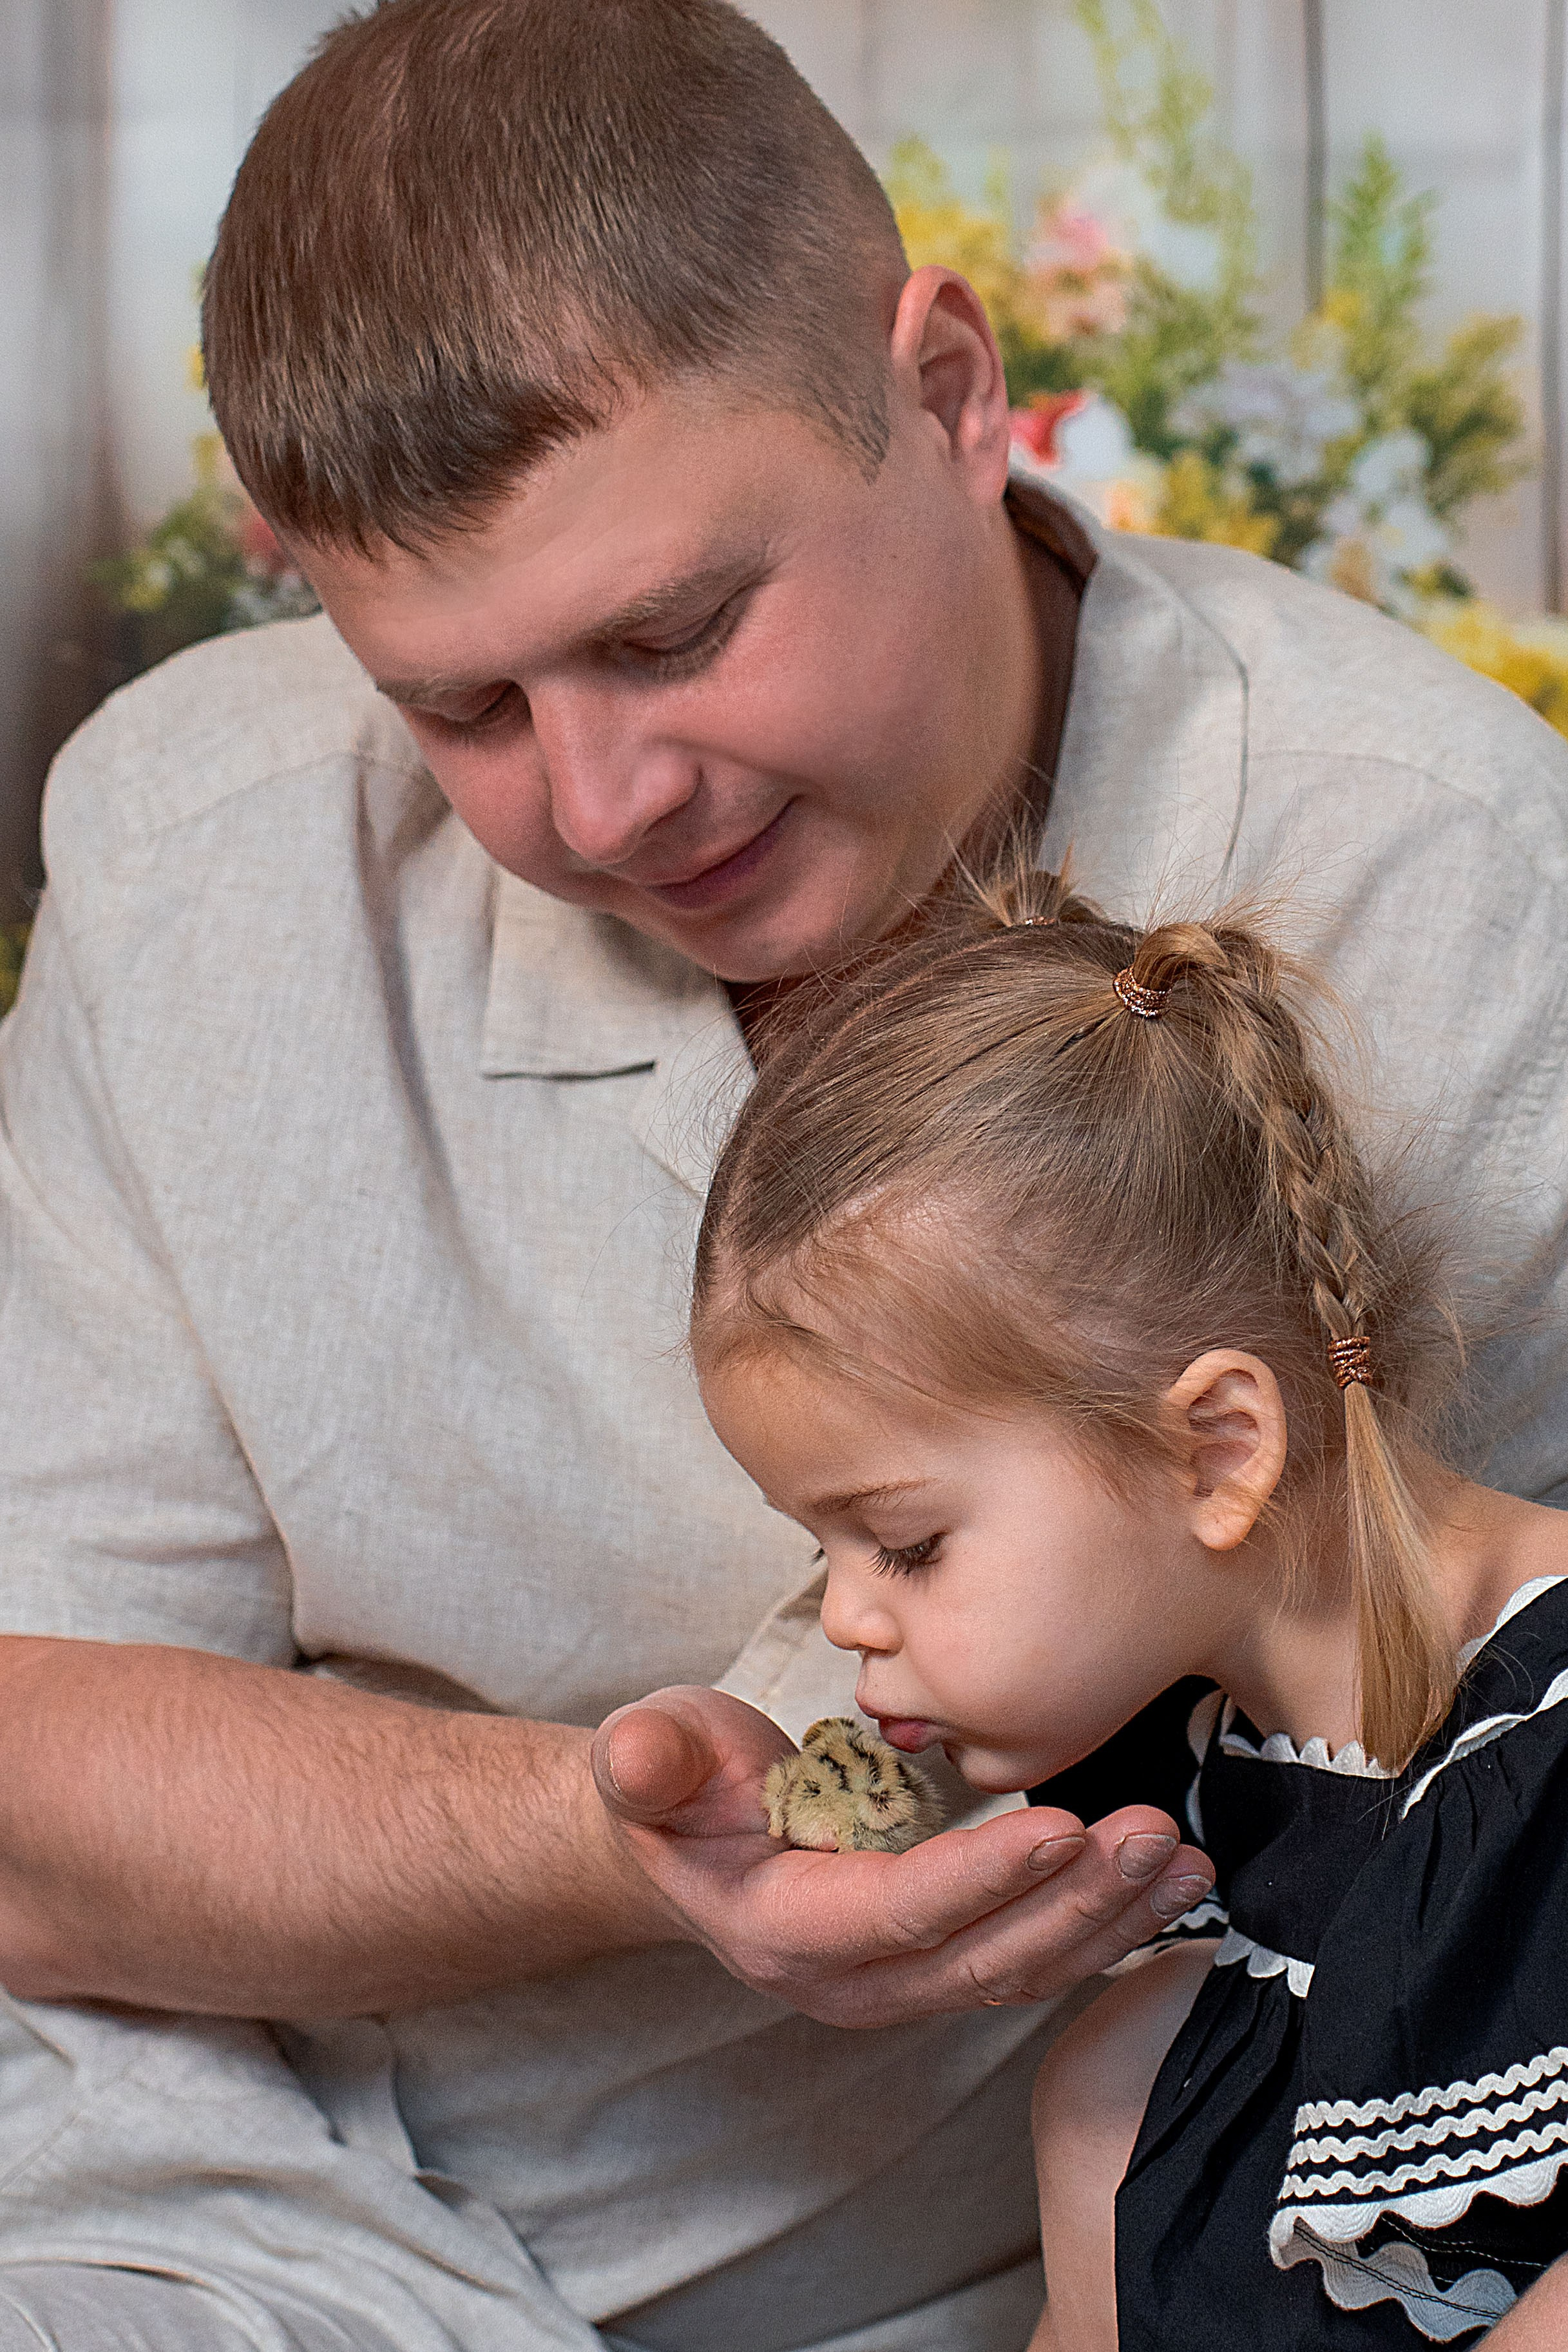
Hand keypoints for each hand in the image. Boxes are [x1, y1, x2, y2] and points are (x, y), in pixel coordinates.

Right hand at [593, 1686, 1214, 2028]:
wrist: (681, 1841)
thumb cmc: (675, 1787)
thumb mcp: (650, 1756)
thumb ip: (649, 1761)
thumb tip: (639, 1757)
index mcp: (786, 1930)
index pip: (899, 1912)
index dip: (982, 1875)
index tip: (1062, 1825)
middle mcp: (853, 1982)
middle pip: (983, 1955)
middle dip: (1077, 1900)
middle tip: (1155, 1835)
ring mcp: (902, 1984)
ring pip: (1022, 1969)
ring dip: (1109, 1918)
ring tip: (1182, 1859)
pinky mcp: (941, 1963)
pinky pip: (1032, 1956)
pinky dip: (1103, 1924)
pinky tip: (1167, 1885)